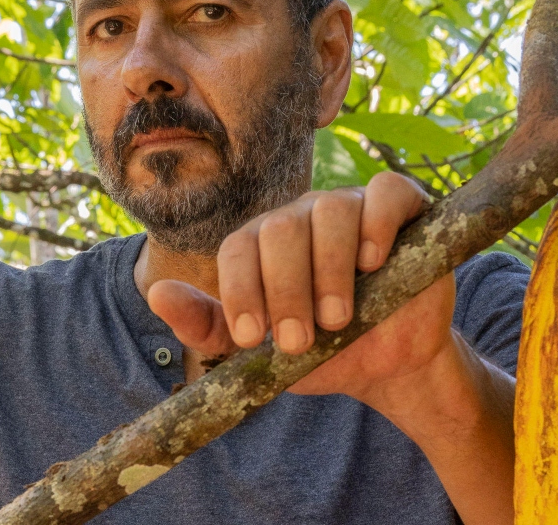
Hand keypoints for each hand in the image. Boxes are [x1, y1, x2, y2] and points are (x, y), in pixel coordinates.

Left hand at [147, 171, 456, 406]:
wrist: (388, 367)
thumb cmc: (320, 352)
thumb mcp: (259, 352)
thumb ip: (206, 326)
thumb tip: (156, 293)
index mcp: (263, 244)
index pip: (239, 247)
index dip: (241, 290)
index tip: (252, 339)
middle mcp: (302, 218)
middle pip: (281, 229)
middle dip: (285, 290)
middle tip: (299, 341)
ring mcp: (351, 207)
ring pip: (330, 210)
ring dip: (329, 270)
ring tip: (338, 319)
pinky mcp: (402, 209)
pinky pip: (386, 191)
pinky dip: (377, 222)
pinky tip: (373, 261)